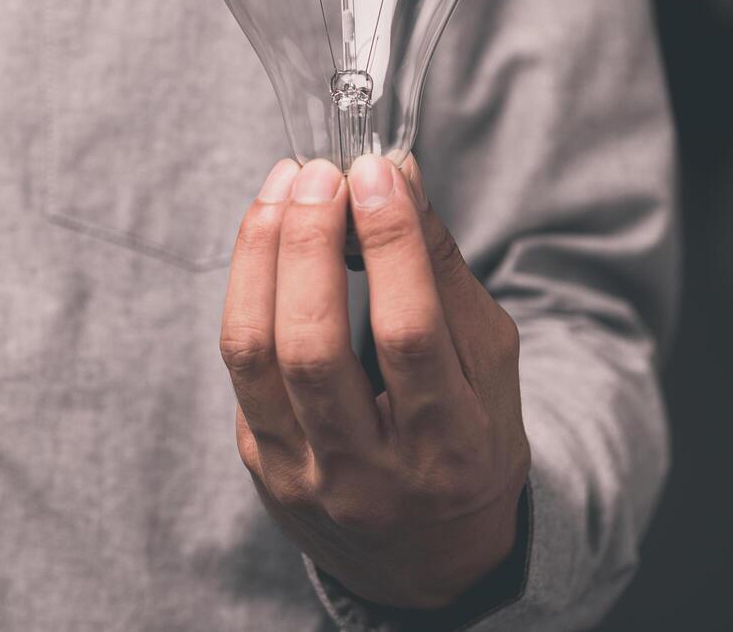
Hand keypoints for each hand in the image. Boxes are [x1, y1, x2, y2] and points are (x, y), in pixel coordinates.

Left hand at [220, 155, 530, 610]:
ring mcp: (302, 477)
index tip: (374, 171)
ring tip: (280, 189)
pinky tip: (269, 242)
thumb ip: (444, 275)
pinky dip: (250, 291)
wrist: (431, 561)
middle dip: (306, 243)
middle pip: (312, 347)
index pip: (408, 336)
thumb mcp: (491, 367)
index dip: (388, 244)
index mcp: (449, 449)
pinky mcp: (260, 465)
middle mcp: (368, 475)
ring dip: (258, 256)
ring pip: (254, 354)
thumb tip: (395, 178)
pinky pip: (242, 366)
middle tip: (316, 173)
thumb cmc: (471, 442)